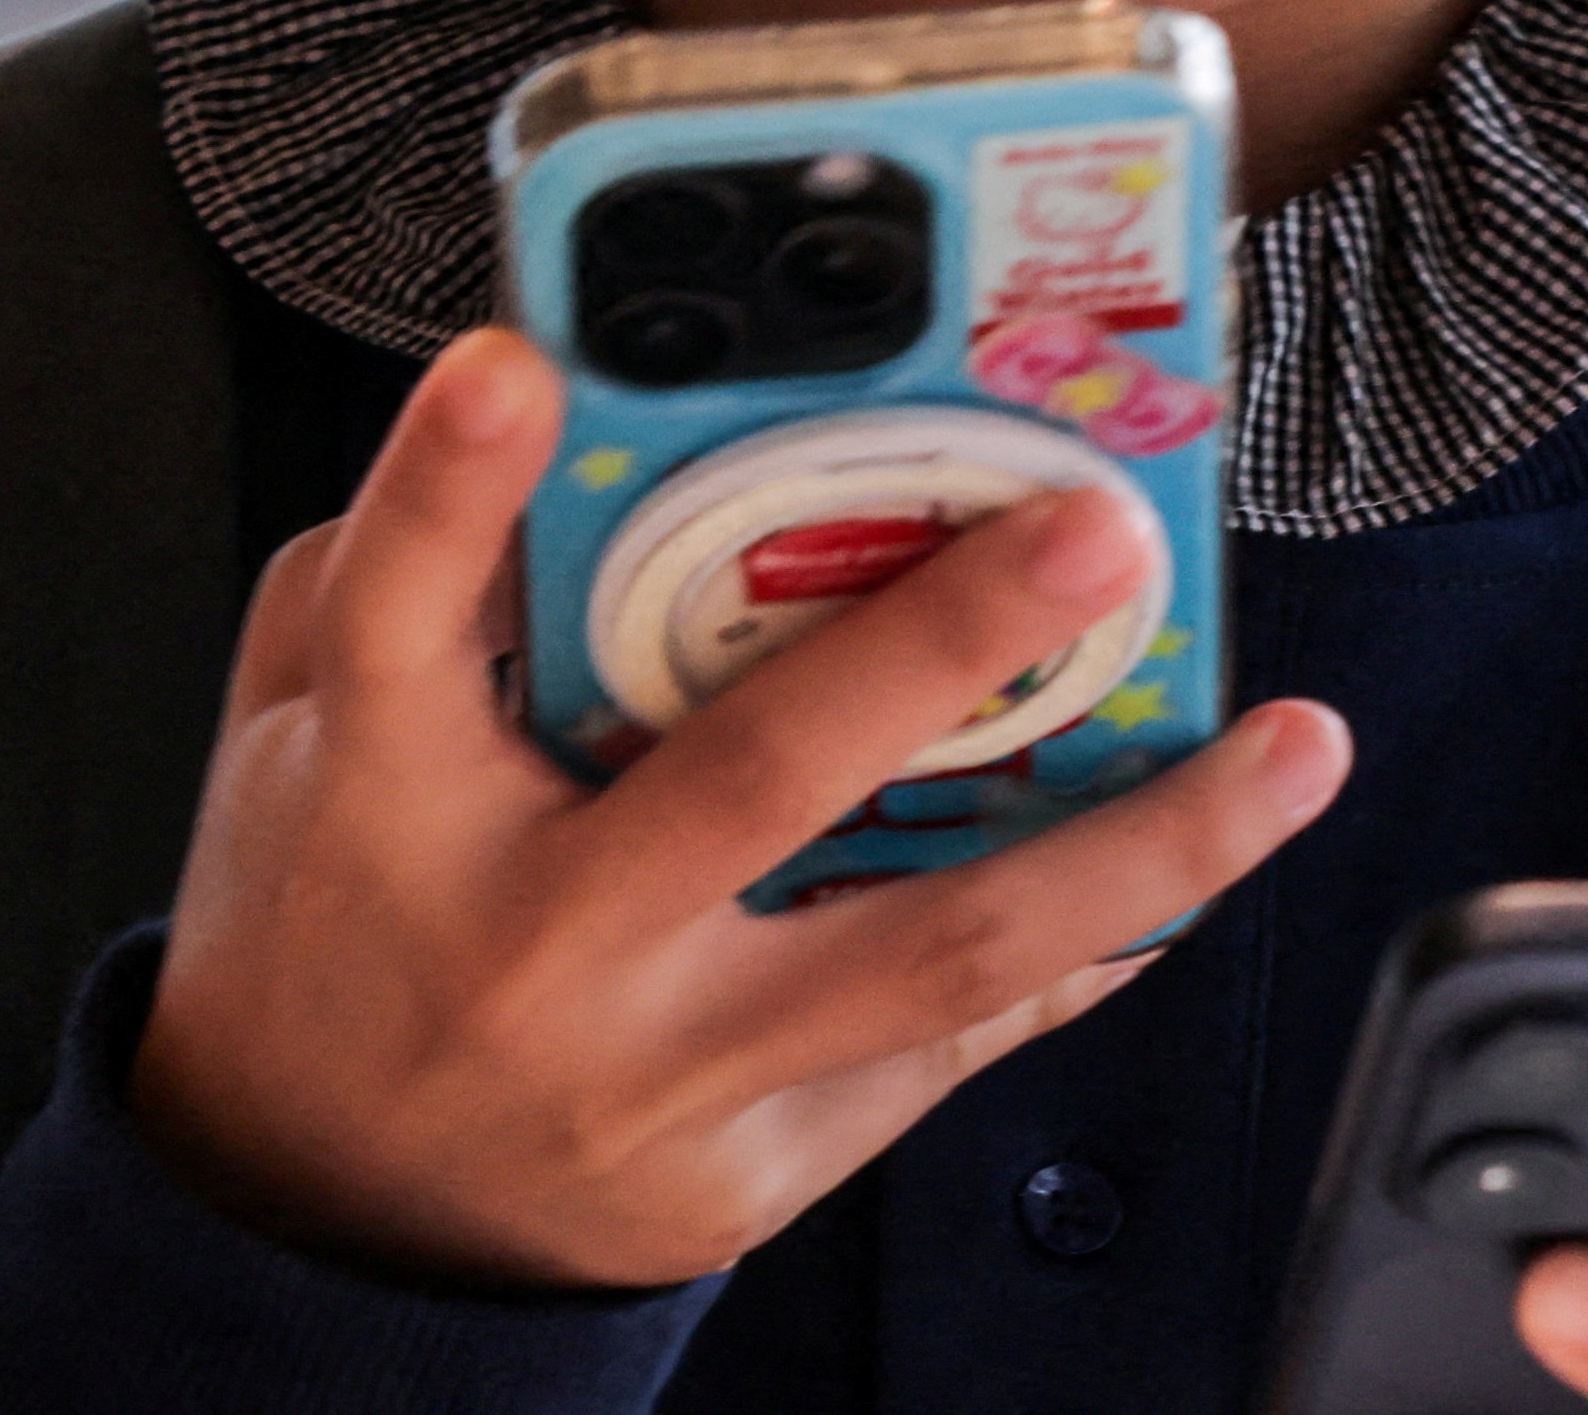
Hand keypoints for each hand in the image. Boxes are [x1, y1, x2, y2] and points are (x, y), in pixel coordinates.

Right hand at [125, 324, 1353, 1289]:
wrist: (323, 1227)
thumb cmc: (328, 928)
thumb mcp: (298, 741)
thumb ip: (398, 578)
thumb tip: (551, 407)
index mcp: (383, 804)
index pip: (405, 616)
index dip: (449, 484)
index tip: (515, 361)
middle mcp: (535, 938)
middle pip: (752, 781)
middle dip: (941, 644)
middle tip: (1091, 525)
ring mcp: (661, 1066)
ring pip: (935, 947)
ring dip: (1141, 843)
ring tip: (1289, 745)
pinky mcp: (752, 1164)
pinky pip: (952, 1042)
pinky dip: (1086, 945)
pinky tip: (1198, 868)